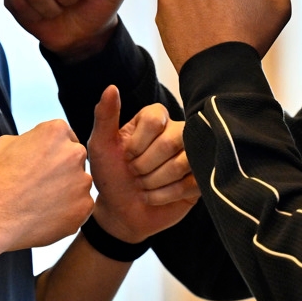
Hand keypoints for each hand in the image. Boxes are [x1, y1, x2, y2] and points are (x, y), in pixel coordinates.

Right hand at [0, 120, 93, 257]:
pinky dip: (68, 211)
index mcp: (56, 131)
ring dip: (66, 190)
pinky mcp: (84, 207)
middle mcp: (75, 153)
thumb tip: (36, 144)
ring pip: (79, 183)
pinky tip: (46, 215)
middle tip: (39, 185)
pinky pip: (80, 207)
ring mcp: (82, 181)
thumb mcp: (4, 144)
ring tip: (40, 202)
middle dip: (62, 169)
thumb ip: (29, 138)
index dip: (51, 151)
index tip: (40, 164)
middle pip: (74, 158)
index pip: (64, 136)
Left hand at [86, 86, 198, 242]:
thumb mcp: (101, 146)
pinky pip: (192, 183)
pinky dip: (166, 195)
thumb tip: (111, 87)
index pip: (155, 118)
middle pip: (171, 141)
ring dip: (154, 182)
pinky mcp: (200, 178)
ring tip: (143, 186)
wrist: (120, 212)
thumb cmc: (111, 175)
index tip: (125, 156)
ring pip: (184, 162)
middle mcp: (177, 131)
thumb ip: (105, 116)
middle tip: (134, 174)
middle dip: (145, 165)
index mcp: (154, 118)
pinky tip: (155, 197)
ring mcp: (192, 155)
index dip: (138, 143)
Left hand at [155, 0, 290, 71]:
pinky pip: (176, 1)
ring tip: (210, 27)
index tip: (244, 9)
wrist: (219, 70)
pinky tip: (194, 29)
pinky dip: (183, 13)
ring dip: (201, 1)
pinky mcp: (165, 0)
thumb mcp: (281, 6)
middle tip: (228, 20)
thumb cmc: (252, 39)